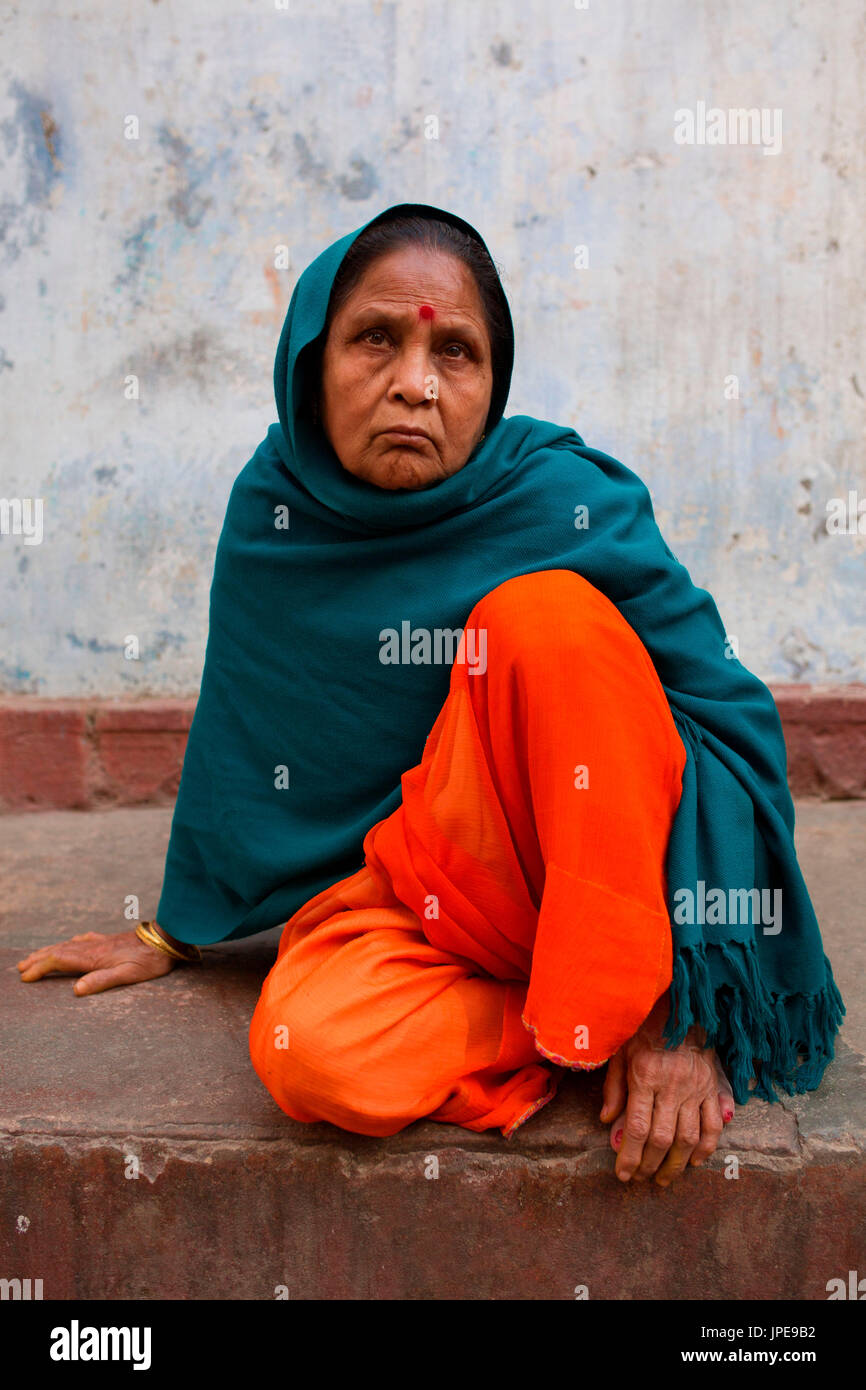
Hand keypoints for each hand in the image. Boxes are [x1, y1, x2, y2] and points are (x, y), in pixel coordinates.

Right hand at [16, 929, 176, 994]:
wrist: (167, 939)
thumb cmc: (150, 961)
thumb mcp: (129, 975)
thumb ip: (102, 981)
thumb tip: (76, 989)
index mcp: (94, 957)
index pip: (59, 960)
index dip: (40, 968)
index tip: (26, 977)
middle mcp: (93, 947)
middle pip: (59, 951)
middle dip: (38, 959)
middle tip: (20, 968)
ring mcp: (100, 941)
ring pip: (68, 944)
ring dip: (49, 951)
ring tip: (35, 956)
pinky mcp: (109, 939)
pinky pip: (82, 939)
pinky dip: (69, 943)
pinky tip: (70, 941)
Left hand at [600, 988, 734, 1186]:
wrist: (681, 1008)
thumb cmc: (643, 1030)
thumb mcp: (619, 1052)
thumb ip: (613, 1089)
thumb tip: (608, 1125)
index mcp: (645, 1075)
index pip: (636, 1128)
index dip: (629, 1157)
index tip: (622, 1175)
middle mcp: (672, 1085)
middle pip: (662, 1139)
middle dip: (650, 1166)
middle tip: (641, 1180)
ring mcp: (696, 1088)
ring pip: (690, 1138)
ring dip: (677, 1165)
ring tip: (664, 1179)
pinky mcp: (712, 1087)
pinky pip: (714, 1125)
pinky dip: (707, 1148)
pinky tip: (696, 1162)